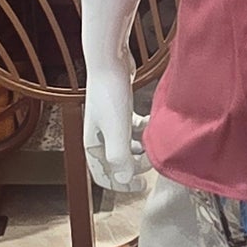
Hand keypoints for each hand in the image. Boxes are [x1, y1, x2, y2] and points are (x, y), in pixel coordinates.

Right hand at [81, 53, 147, 192]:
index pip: (103, 176)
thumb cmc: (110, 94)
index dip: (122, 186)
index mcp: (92, 144)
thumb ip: (120, 157)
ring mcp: (108, 122)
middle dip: (135, 166)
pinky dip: (142, 130)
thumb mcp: (117, 130)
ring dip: (139, 149)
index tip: (142, 186)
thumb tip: (125, 180)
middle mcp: (98, 135)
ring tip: (153, 144)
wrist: (109, 60)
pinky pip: (131, 128)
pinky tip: (152, 123)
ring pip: (126, 145)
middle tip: (153, 163)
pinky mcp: (119, 108)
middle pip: (116, 162)